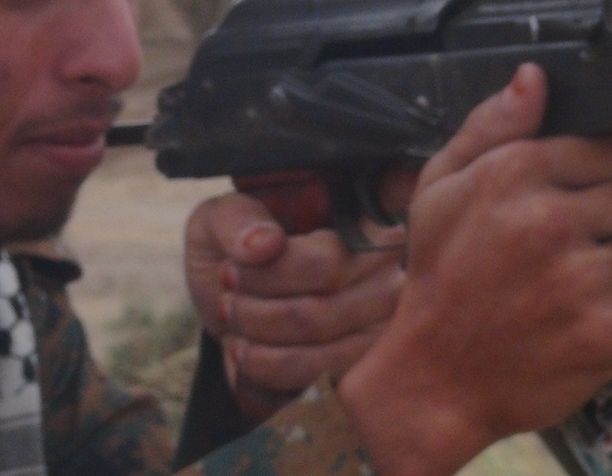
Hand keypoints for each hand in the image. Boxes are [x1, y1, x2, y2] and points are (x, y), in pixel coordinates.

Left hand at [183, 191, 404, 418]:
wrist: (235, 298)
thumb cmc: (237, 248)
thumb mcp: (222, 219)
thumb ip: (237, 221)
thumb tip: (264, 244)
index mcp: (367, 237)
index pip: (324, 265)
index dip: (265, 276)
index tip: (228, 273)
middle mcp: (389, 288)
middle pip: (316, 317)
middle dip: (254, 315)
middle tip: (227, 304)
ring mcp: (380, 341)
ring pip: (315, 361)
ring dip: (257, 352)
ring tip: (235, 331)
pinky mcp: (357, 381)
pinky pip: (311, 393)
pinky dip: (268, 381)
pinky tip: (249, 359)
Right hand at [337, 64, 611, 475]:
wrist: (434, 380)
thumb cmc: (439, 278)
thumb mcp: (438, 189)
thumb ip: (489, 127)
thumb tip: (535, 76)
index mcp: (511, 175)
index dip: (611, 168)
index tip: (593, 192)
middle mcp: (547, 221)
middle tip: (603, 237)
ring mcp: (581, 281)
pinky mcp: (609, 335)